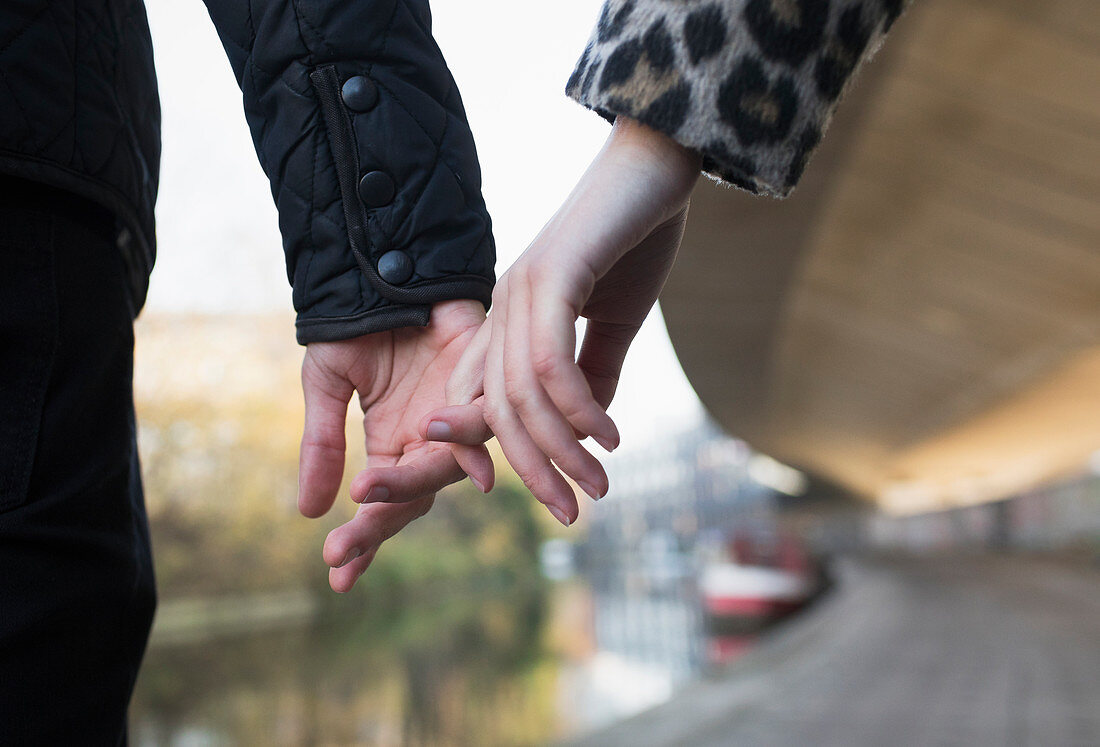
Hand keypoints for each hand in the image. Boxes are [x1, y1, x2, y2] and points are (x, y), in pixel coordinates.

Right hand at [297, 299, 488, 591]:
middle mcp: (428, 438)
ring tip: (368, 498)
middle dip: (375, 527)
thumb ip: (323, 444)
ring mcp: (454, 415)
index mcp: (392, 443)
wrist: (384, 266)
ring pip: (441, 469)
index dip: (362, 539)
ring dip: (408, 489)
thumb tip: (310, 512)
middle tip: (342, 556)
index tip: (337, 577)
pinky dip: (472, 448)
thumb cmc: (357, 322)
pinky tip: (470, 476)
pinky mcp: (480, 383)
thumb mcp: (327, 385)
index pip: (381, 503)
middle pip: (410, 497)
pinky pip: (480, 425)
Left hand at [365, 118, 700, 524]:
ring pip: (521, 395)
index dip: (487, 451)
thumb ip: (595, 371)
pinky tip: (608, 436)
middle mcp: (503, 307)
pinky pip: (552, 362)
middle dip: (531, 469)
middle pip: (494, 410)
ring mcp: (521, 290)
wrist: (656, 163)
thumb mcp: (614, 319)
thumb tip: (589, 429)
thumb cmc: (636, 237)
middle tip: (571, 512)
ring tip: (597, 484)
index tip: (535, 493)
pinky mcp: (551, 275)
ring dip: (560, 449)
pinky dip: (578, 409)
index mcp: (510, 317)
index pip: (476, 396)